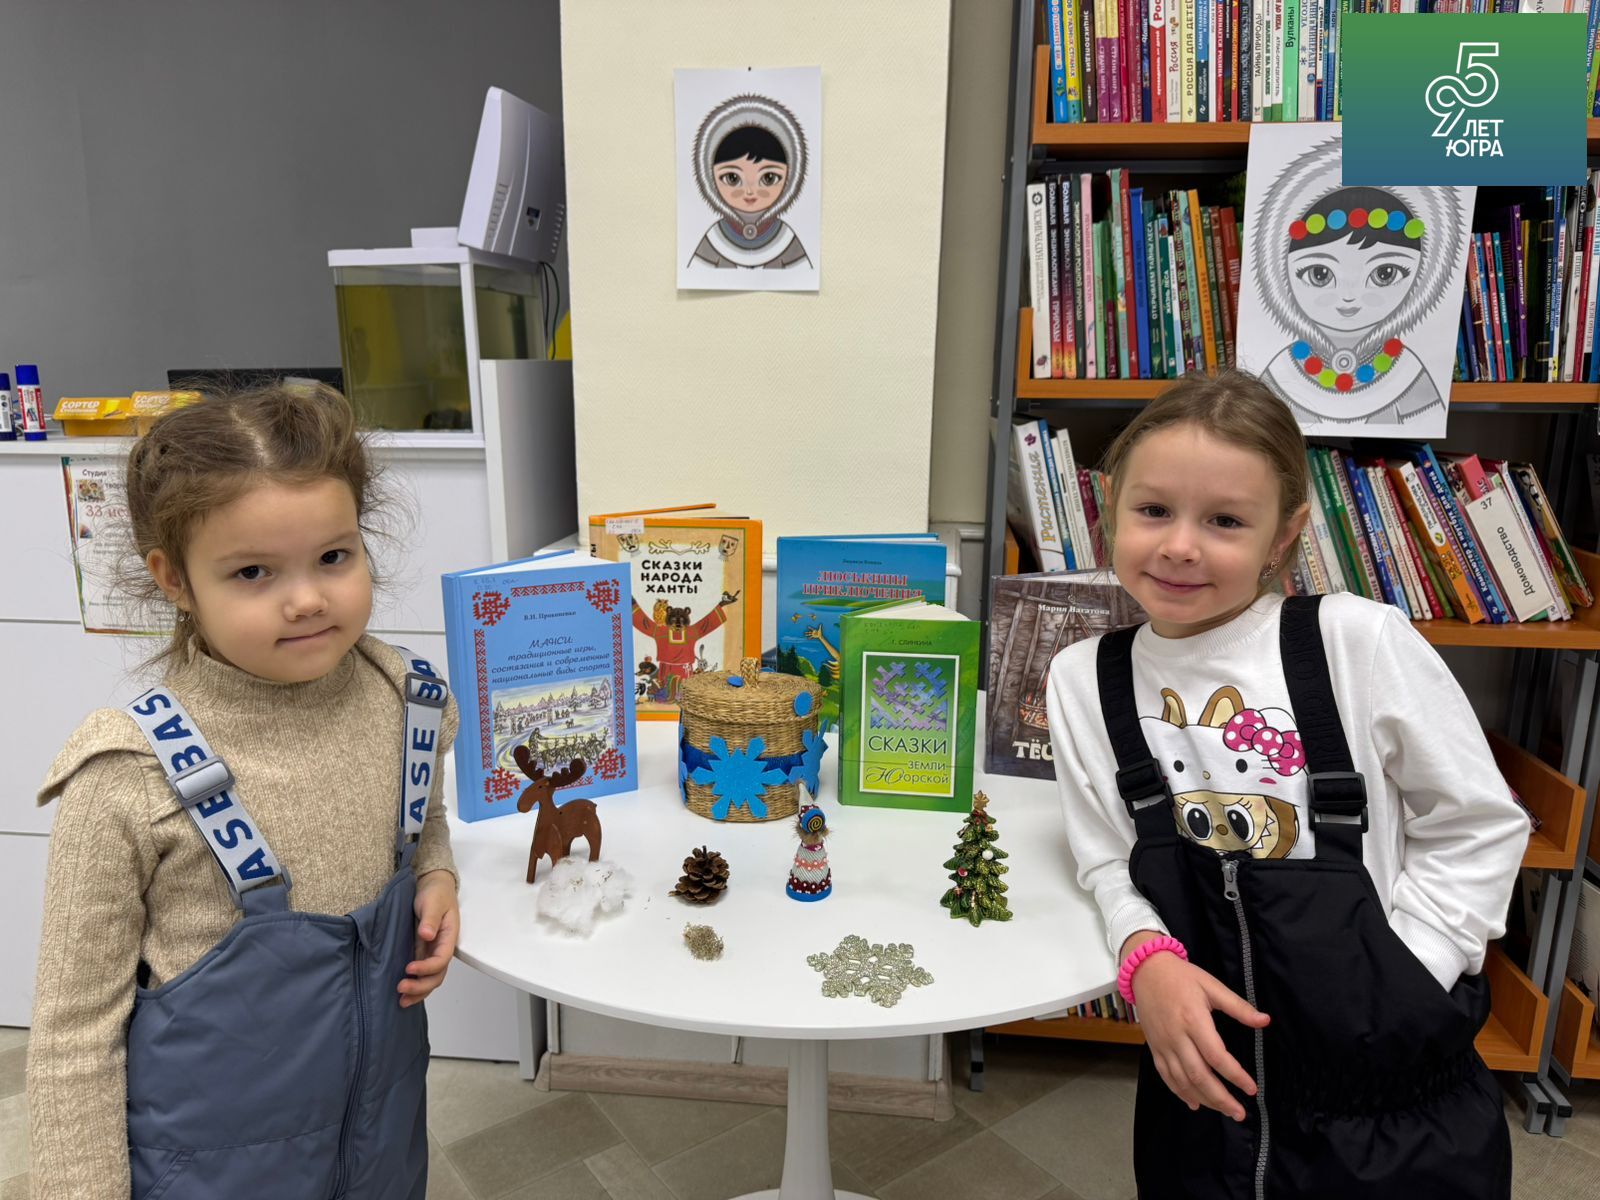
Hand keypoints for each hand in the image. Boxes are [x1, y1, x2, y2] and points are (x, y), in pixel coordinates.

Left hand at [401, 870, 459, 1008]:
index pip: (441, 960)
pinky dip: (414, 985)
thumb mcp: (433, 902)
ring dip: (418, 992)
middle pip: (437, 976)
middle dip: (421, 986)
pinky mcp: (421, 953)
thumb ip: (431, 918)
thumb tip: (427, 935)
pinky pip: (421, 974)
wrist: (432, 887)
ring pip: (430, 979)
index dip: (426, 968)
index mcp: (448, 937)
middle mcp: (441, 949)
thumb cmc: (435, 893)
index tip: (408, 968)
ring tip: (401, 1001)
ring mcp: (431, 952)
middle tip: (401, 989)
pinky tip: (402, 993)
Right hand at [1121, 930, 1268, 1121]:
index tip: (1252, 1088)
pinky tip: (1194, 1103)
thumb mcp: (1212, 986)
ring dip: (1204, 1099)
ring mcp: (1163, 1045)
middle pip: (1199, 1075)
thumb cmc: (1182, 977)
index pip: (1217, 1057)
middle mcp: (1177, 1037)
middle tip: (1239, 1113)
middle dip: (1221, 1098)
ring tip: (1223, 1111)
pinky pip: (1166, 1076)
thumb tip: (1265, 1021)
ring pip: (1182, 1080)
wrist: (1146, 970)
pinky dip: (1180, 1092)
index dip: (1235, 1076)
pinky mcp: (1154, 1048)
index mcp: (1194, 1020)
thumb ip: (1238, 1007)